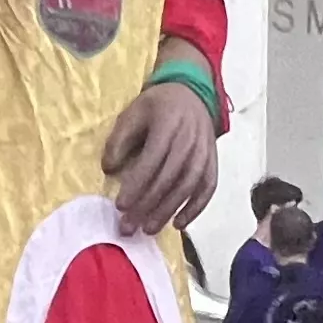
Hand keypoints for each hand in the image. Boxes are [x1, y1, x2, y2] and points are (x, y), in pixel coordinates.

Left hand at [101, 78, 217, 236]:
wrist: (193, 93)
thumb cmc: (158, 105)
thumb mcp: (132, 112)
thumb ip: (119, 139)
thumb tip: (109, 169)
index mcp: (168, 126)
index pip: (151, 162)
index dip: (136, 185)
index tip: (120, 206)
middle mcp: (189, 141)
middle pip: (168, 179)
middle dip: (147, 206)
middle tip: (129, 227)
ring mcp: (204, 153)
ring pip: (187, 188)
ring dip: (168, 211)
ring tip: (148, 229)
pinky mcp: (212, 162)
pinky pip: (207, 189)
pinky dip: (196, 209)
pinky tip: (179, 224)